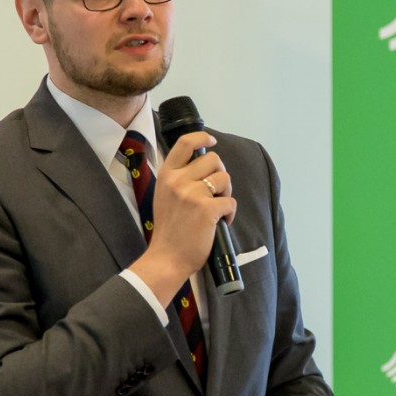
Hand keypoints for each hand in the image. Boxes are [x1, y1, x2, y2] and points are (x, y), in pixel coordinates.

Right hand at [129, 131, 235, 304]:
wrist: (167, 257)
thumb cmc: (169, 230)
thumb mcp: (165, 196)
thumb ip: (179, 179)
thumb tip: (202, 166)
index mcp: (167, 175)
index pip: (185, 143)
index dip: (202, 137)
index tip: (212, 141)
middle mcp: (178, 181)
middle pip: (213, 159)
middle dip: (221, 173)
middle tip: (217, 192)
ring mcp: (192, 194)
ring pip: (225, 178)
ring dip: (227, 193)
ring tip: (218, 208)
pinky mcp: (207, 209)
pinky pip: (230, 202)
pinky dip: (230, 213)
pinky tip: (221, 223)